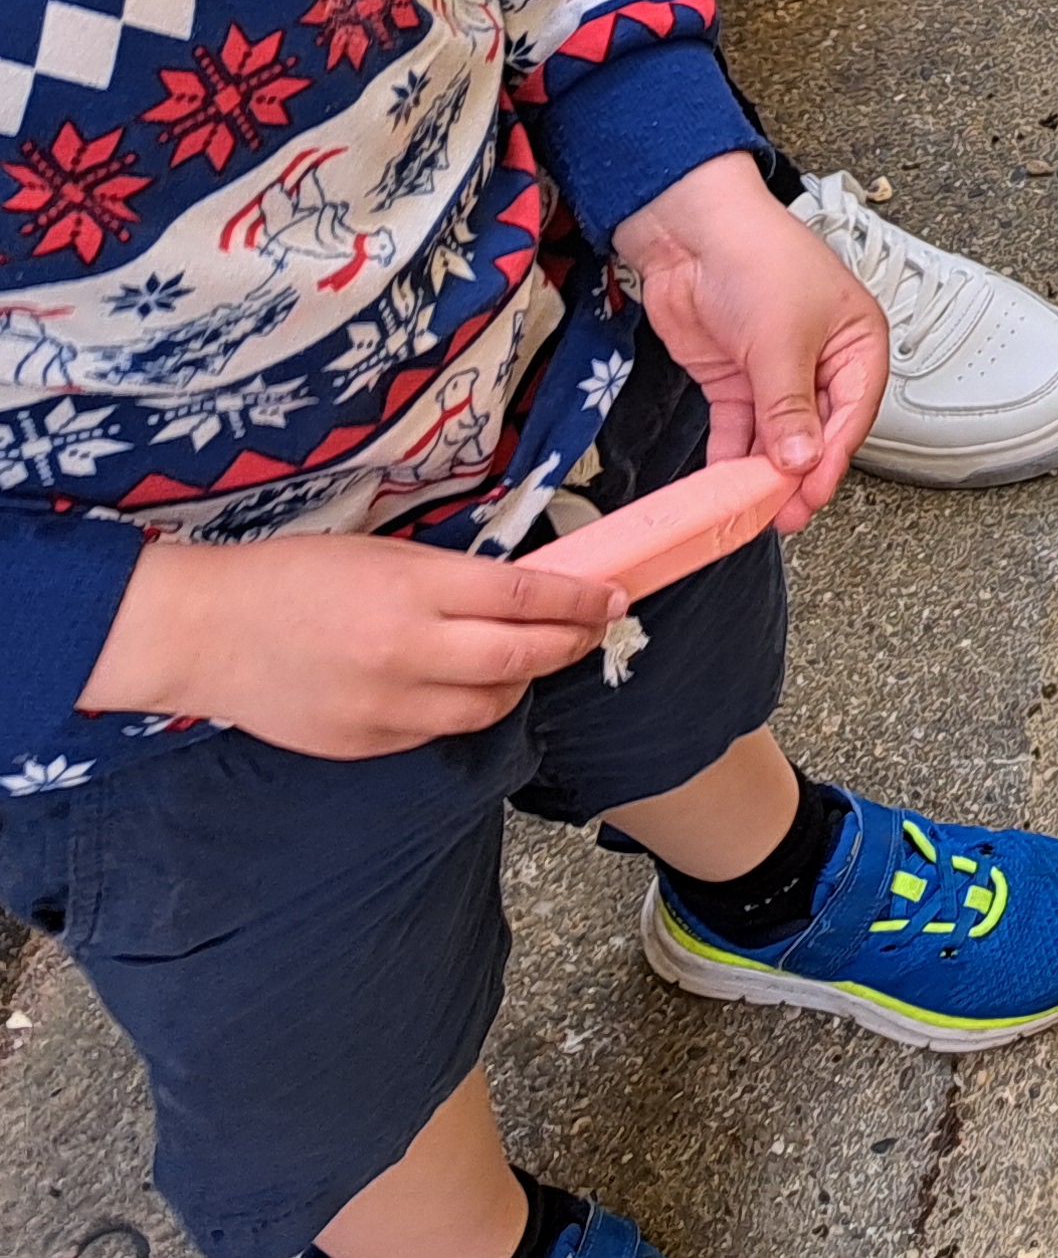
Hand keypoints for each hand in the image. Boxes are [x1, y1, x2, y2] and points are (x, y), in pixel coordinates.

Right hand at [80, 530, 620, 756]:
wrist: (204, 632)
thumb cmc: (292, 576)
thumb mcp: (383, 554)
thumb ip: (452, 577)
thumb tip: (523, 590)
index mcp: (414, 590)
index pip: (525, 596)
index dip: (580, 599)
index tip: (614, 596)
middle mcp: (408, 652)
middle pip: (522, 658)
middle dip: (571, 644)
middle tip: (591, 630)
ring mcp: (385, 706)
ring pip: (489, 706)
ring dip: (521, 682)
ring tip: (527, 659)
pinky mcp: (363, 743)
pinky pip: (438, 732)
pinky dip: (463, 709)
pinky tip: (460, 687)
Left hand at [608, 155, 884, 530]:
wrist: (690, 231)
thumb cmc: (757, 257)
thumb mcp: (782, 339)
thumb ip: (789, 406)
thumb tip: (801, 460)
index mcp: (857, 343)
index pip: (852, 414)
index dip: (831, 459)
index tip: (810, 495)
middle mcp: (821, 361)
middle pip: (816, 431)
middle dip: (798, 473)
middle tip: (780, 513)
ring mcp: (774, 371)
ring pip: (777, 436)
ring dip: (763, 471)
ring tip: (751, 508)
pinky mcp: (734, 378)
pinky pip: (739, 428)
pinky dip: (730, 456)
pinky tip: (723, 483)